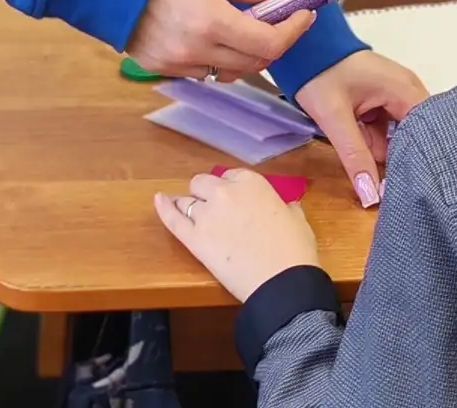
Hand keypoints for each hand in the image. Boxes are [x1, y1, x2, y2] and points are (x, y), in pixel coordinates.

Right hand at [126, 0, 311, 79]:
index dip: (293, 31)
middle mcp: (194, 50)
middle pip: (254, 63)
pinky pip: (203, 71)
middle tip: (282, 17)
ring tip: (248, 24)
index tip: (303, 13)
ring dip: (247, 53)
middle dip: (275, 42)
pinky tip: (215, 33)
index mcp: (209, 20)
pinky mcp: (158, 68)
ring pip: (229, 71)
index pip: (269, 44)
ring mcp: (174, 64)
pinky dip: (220, 58)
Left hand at [155, 169, 319, 300]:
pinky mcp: (194, 239)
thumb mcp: (297, 219)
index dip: (231, 188)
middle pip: (204, 183)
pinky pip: (173, 219)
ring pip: (188, 200)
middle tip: (214, 209)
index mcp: (252, 183)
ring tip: (188, 210)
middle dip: (206, 192)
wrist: (281, 281)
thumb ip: (287, 208)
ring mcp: (207, 215)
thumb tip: (287, 208)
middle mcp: (225, 192)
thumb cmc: (294, 250)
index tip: (234, 199)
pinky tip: (159, 199)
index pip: (232, 175)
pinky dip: (165, 208)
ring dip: (189, 204)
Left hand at [295, 51, 428, 207]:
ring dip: (380, 148)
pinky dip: (373, 138)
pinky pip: (386, 127)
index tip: (406, 185)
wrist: (301, 47)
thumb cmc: (319, 74)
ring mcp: (395, 93)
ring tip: (357, 145)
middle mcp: (407, 90)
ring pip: (398, 134)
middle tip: (380, 178)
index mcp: (404, 89)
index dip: (418, 158)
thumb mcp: (334, 118)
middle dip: (397, 156)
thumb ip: (355, 156)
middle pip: (415, 135)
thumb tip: (372, 197)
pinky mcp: (382, 98)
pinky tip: (357, 139)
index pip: (427, 131)